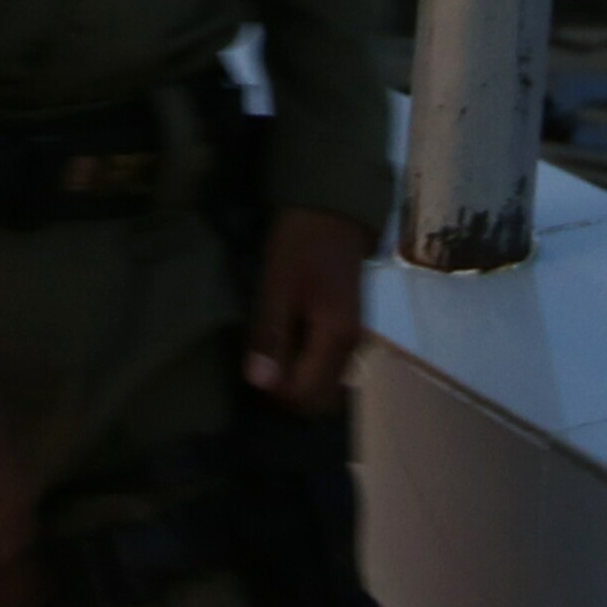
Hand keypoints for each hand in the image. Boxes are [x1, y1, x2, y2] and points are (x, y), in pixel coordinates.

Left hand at [247, 206, 371, 415]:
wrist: (332, 209)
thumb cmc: (301, 245)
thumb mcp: (277, 286)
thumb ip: (270, 335)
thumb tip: (260, 385)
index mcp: (337, 338)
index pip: (307, 395)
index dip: (275, 391)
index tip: (253, 366)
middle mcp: (352, 347)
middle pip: (321, 398)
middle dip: (287, 393)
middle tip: (259, 364)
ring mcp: (353, 339)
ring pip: (326, 384)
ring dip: (297, 380)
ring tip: (269, 353)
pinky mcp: (348, 328)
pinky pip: (328, 366)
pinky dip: (307, 366)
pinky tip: (285, 342)